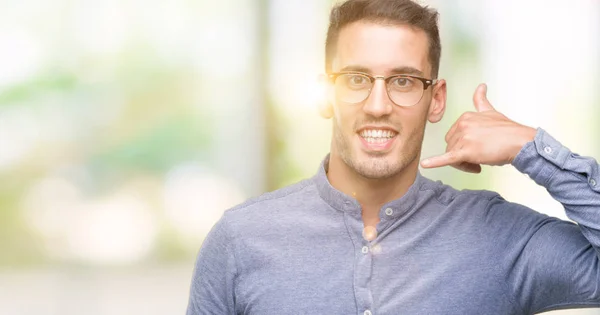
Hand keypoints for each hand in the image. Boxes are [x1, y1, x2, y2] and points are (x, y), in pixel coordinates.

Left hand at [421, 83, 536, 172]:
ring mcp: (464, 137)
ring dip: (465, 164)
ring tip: (480, 163)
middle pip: (451, 147)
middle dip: (462, 156)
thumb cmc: (508, 131)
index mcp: (465, 117)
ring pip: (453, 157)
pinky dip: (435, 162)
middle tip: (479, 159)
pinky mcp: (467, 151)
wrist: (521, 142)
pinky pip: (447, 158)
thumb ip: (481, 100)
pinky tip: (425, 164)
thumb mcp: (491, 112)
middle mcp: (462, 124)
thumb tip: (481, 86)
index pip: (454, 136)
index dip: (463, 146)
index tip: (477, 150)